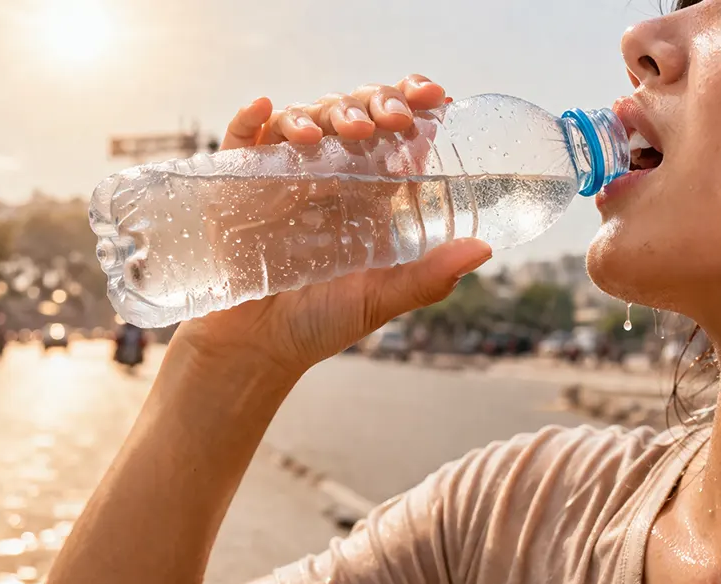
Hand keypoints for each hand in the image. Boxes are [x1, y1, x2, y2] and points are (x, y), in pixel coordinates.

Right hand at [172, 75, 492, 378]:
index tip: (435, 97)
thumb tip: (484, 251)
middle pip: (350, 114)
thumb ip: (429, 278)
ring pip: (302, 120)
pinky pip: (240, 141)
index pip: (391, 132)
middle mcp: (325, 175)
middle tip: (392, 118)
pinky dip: (249, 120)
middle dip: (373, 104)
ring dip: (323, 114)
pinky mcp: (237, 187)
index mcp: (366, 192)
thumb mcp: (380, 300)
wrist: (259, 348)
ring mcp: (279, 176)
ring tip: (344, 130)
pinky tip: (264, 107)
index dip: (412, 104)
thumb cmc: (321, 322)